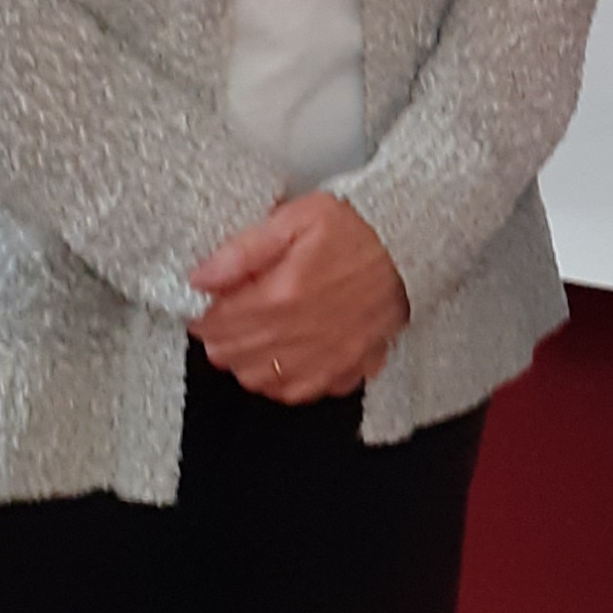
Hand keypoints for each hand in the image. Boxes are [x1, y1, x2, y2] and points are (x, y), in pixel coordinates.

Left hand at [189, 193, 411, 404]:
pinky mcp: (345, 369)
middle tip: (228, 313)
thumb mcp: (297, 219)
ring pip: (257, 380)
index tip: (209, 300)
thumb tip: (200, 277)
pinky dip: (282, 381)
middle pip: (230, 356)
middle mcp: (298, 336)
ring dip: (246, 360)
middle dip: (221, 335)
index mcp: (280, 297)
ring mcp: (323, 358)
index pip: (214, 323)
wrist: (412, 247)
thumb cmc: (358, 230)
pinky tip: (285, 357)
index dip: (204, 311)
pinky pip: (297, 392)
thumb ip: (243, 250)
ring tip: (255, 334)